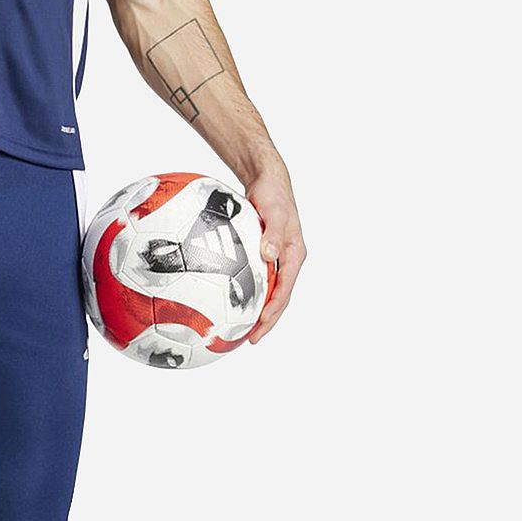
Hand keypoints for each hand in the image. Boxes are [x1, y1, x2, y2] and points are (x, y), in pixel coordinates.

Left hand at [245, 165, 305, 344]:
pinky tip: (227, 305)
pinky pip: (254, 281)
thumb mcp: (276, 211)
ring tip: (241, 332)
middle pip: (278, 298)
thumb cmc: (273, 194)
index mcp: (294, 255)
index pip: (286, 289)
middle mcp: (285, 261)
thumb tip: (269, 255)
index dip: (275, 309)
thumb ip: (274, 233)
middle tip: (252, 340)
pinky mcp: (260, 257)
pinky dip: (245, 295)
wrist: (266, 180)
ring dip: (256, 313)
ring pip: (267, 293)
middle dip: (267, 321)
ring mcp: (274, 261)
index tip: (262, 323)